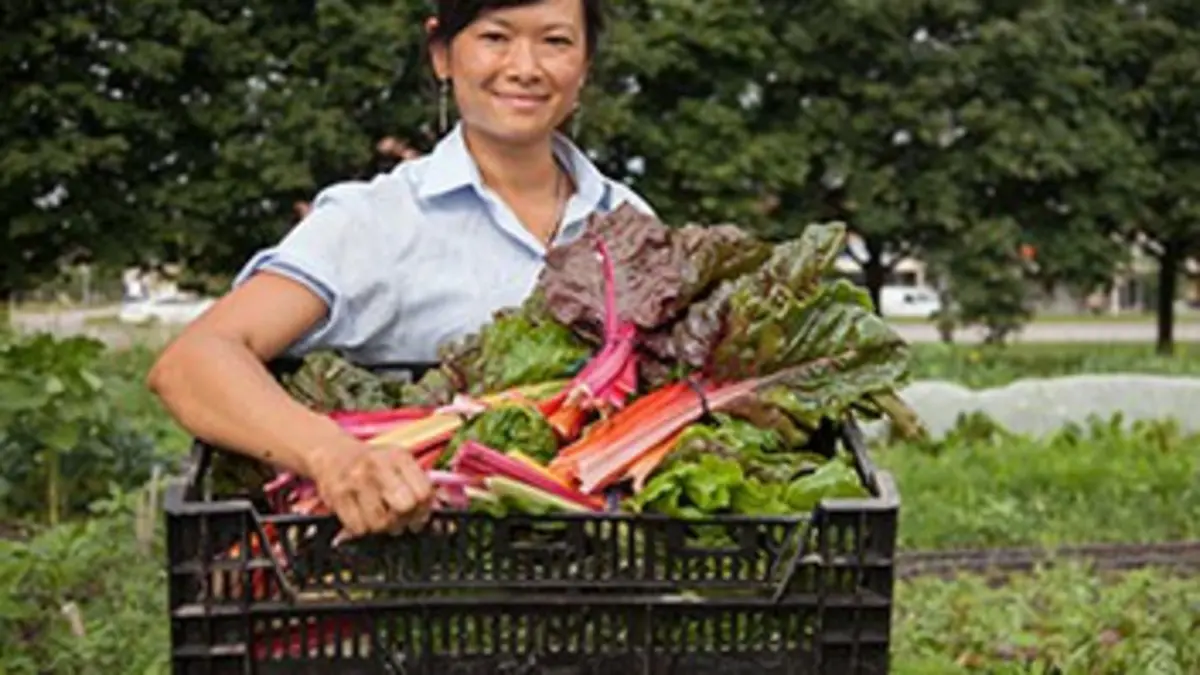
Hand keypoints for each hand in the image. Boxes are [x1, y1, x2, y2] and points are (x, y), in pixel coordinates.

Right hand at [306, 439, 434, 540]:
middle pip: (405, 506)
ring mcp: (356, 481)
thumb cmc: (372, 463)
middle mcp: (378, 466)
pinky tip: (363, 516)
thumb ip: (418, 482)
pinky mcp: (337, 497)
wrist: (331, 453)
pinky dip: (363, 528)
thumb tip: (430, 511)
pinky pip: (359, 528)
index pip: (423, 492)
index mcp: (399, 457)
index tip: (419, 512)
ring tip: (380, 515)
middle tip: (400, 517)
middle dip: (405, 518)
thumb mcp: (399, 462)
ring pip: (381, 522)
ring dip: (383, 526)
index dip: (425, 509)